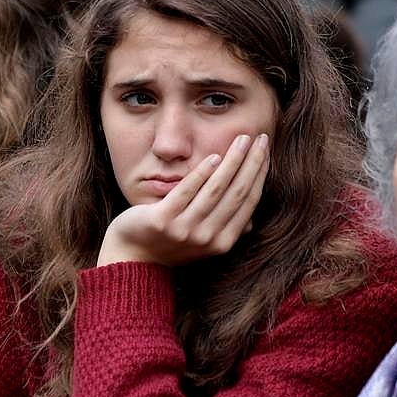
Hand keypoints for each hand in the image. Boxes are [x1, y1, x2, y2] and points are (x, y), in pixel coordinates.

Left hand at [98, 133, 268, 266]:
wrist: (133, 258)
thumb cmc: (170, 243)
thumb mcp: (202, 240)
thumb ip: (225, 227)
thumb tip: (251, 215)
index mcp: (222, 243)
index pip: (248, 201)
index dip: (259, 174)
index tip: (264, 150)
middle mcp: (207, 238)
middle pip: (237, 193)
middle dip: (251, 162)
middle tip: (260, 138)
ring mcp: (185, 230)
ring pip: (216, 189)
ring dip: (232, 161)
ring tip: (241, 139)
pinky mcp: (163, 220)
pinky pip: (187, 191)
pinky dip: (202, 173)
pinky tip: (213, 156)